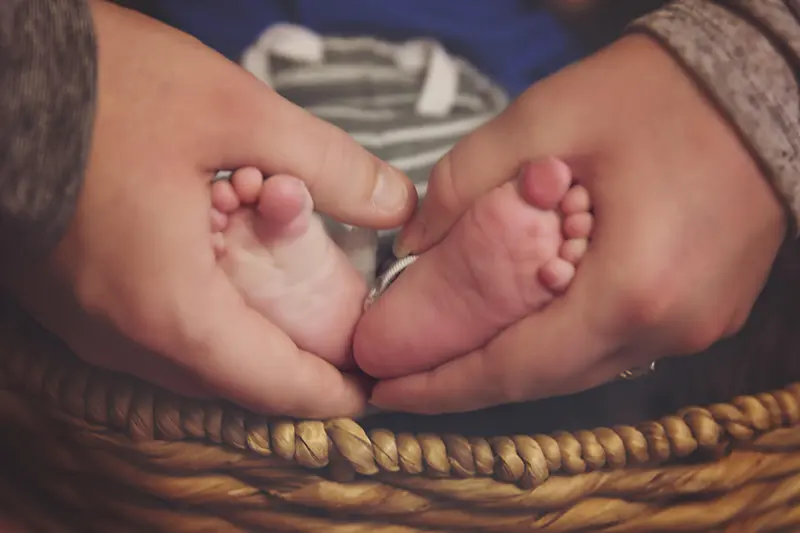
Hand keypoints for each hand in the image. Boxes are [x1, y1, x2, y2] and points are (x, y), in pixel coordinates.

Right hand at [5, 1, 414, 417]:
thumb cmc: (104, 88)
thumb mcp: (237, 114)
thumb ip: (329, 166)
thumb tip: (398, 203)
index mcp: (169, 308)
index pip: (271, 384)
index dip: (330, 391)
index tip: (371, 387)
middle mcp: (122, 337)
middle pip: (233, 379)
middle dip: (294, 361)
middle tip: (341, 331)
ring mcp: (88, 323)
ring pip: (190, 360)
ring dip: (246, 334)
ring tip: (290, 292)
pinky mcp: (70, 300)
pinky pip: (152, 334)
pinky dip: (202, 315)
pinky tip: (223, 262)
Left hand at [370, 35, 786, 412]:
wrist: (763, 85)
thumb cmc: (663, 94)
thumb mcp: (545, 119)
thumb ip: (464, 182)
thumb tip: (414, 242)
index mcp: (631, 291)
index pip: (515, 368)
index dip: (443, 385)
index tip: (388, 391)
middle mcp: (668, 328)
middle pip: (546, 379)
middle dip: (468, 380)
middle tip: (405, 373)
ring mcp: (695, 326)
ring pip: (581, 367)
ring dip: (513, 363)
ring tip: (450, 352)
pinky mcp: (703, 311)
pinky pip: (614, 344)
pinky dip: (558, 341)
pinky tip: (519, 324)